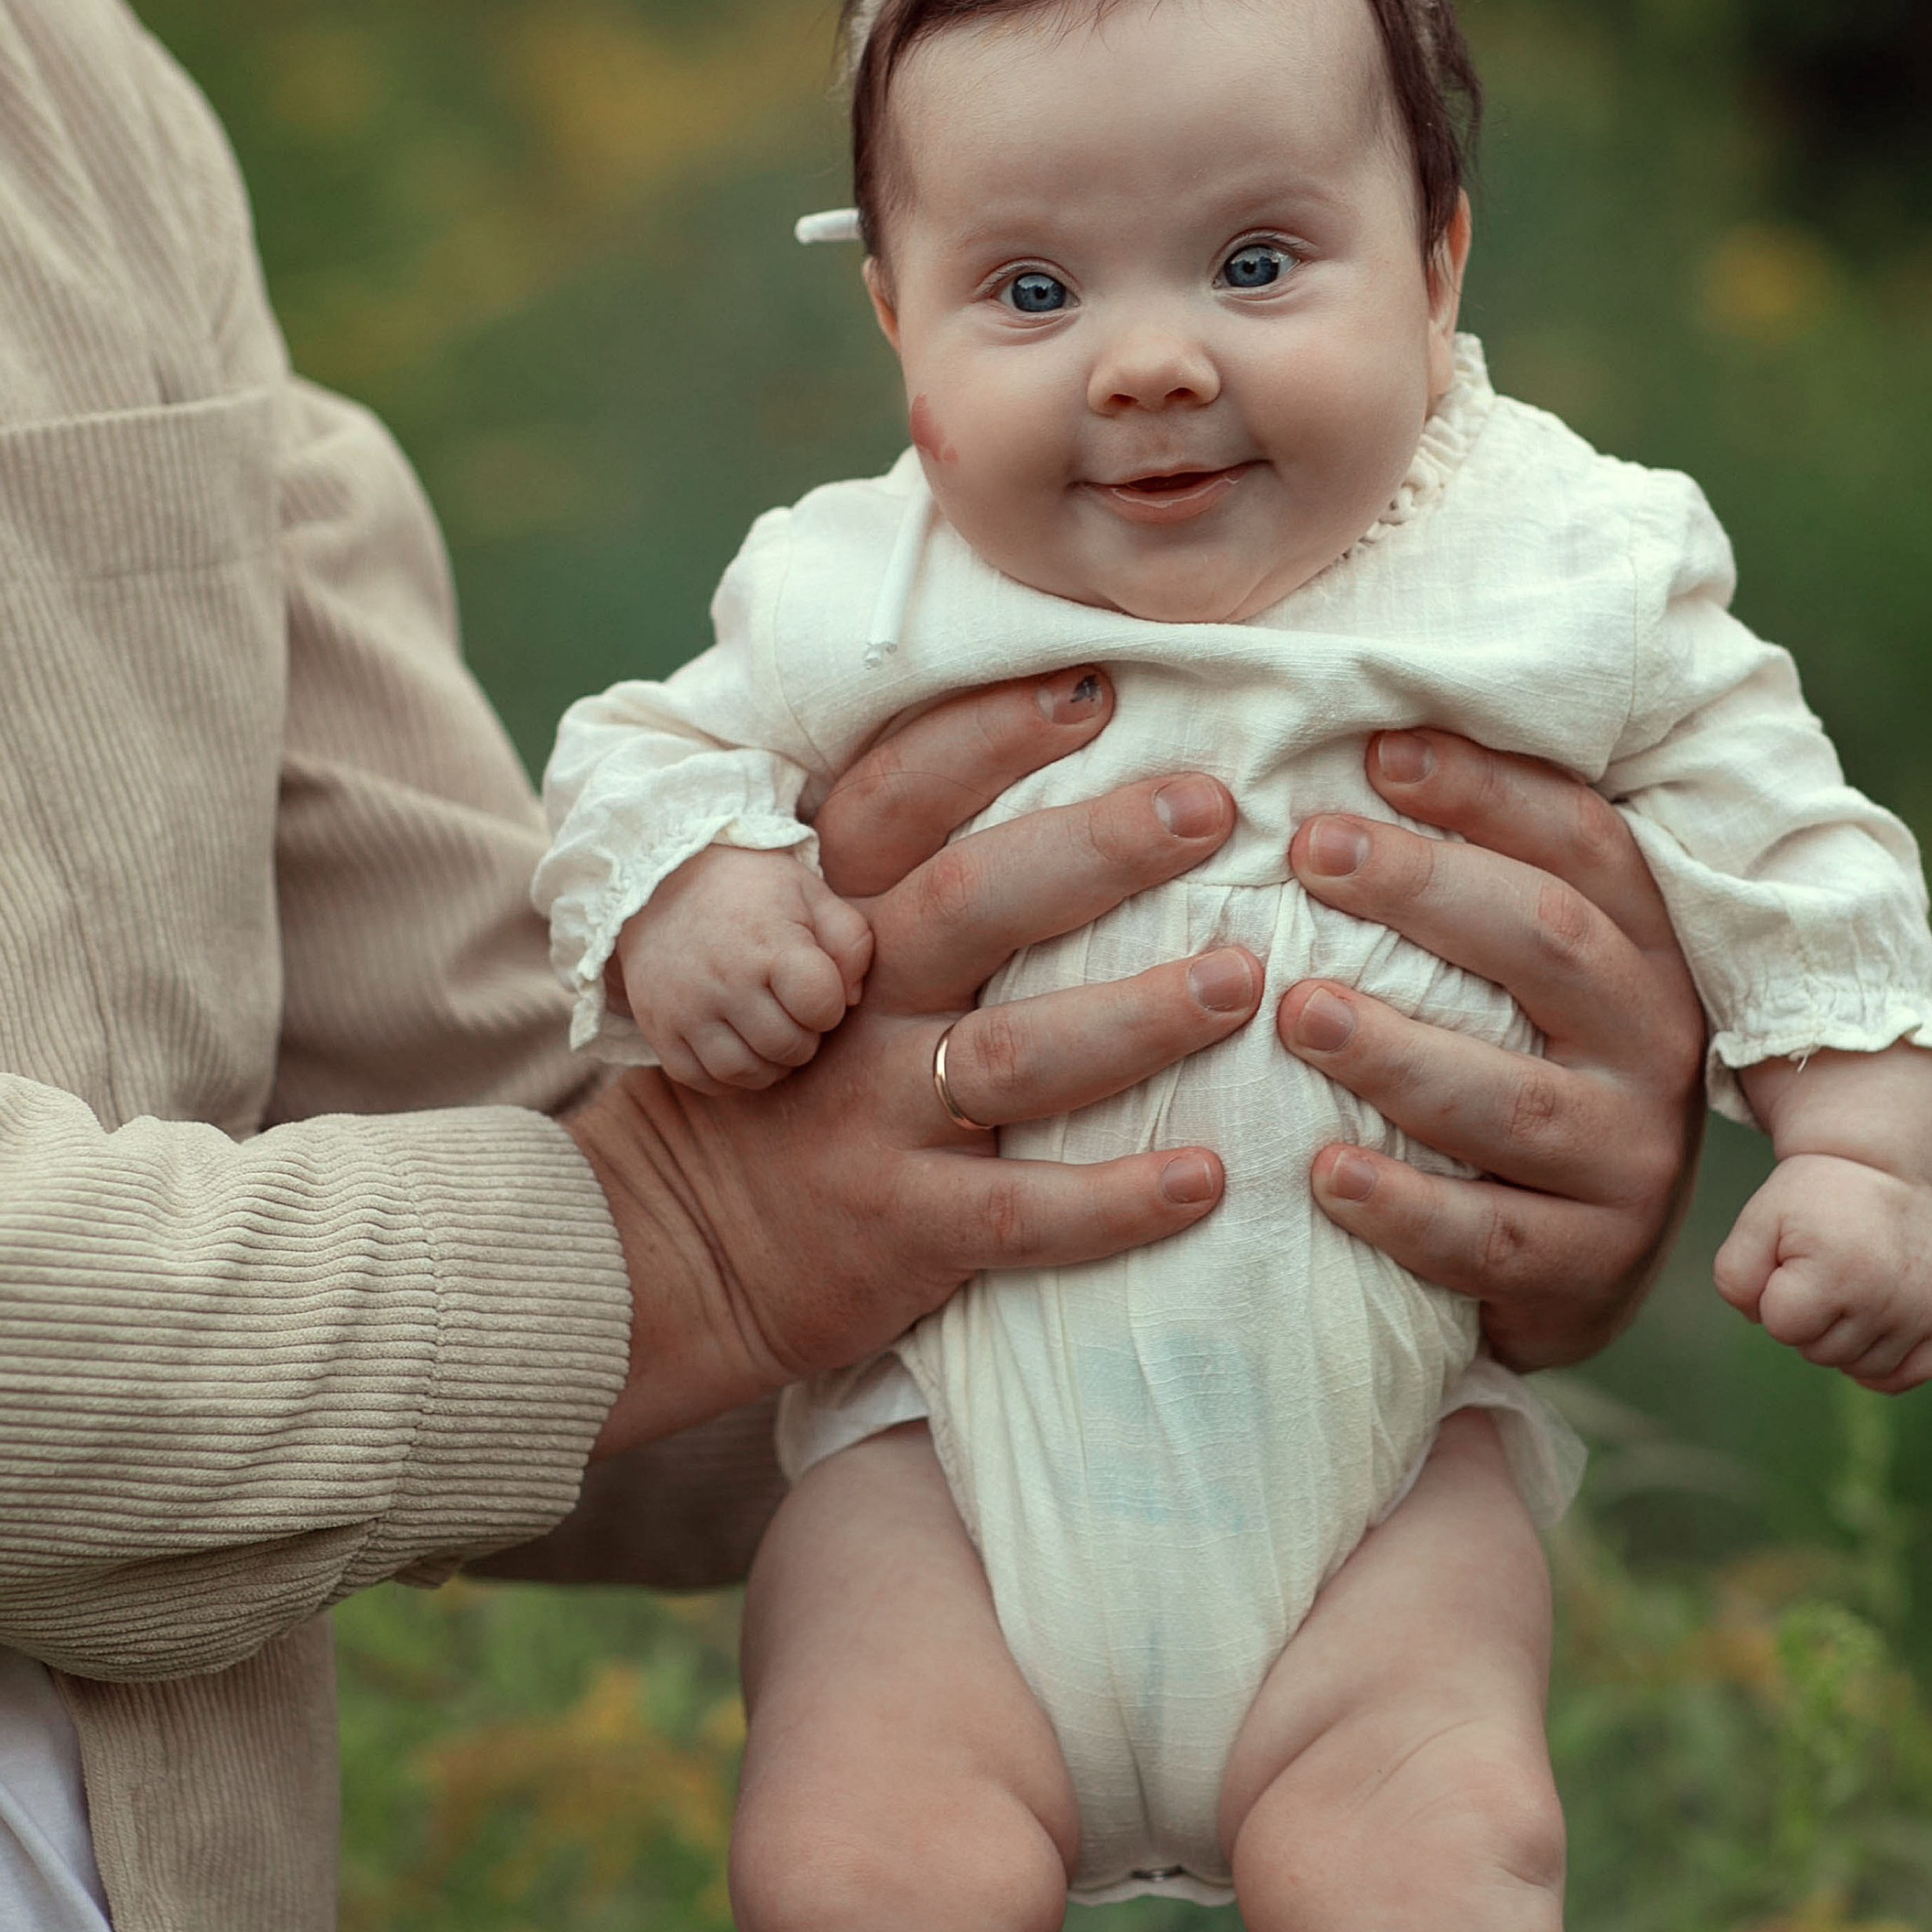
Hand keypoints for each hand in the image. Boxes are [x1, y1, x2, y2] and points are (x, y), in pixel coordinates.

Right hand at [568, 671, 1265, 1450]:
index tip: (1093, 686)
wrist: (692, 1245)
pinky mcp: (908, 1228)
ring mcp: (877, 1118)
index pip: (897, 801)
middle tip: (1210, 808)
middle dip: (1095, 848)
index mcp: (836, 922)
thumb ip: (923, 888)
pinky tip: (1205, 1177)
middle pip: (971, 904)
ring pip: (1013, 1056)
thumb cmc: (803, 1080)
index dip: (985, 737)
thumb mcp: (820, 960)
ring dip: (1135, 1017)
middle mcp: (855, 1006)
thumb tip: (1094, 789)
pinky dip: (1115, 1201)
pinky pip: (1021, 1212)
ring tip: (1239, 981)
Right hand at [614, 843, 873, 1089]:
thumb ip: (850, 942)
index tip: (815, 988)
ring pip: (744, 1071)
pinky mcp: (657, 1027)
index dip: (829, 1005)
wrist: (662, 881)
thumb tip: (852, 1001)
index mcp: (769, 944)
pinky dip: (727, 1075)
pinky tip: (737, 1045)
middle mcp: (724, 980)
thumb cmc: (751, 890)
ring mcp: (686, 1007)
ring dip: (769, 1063)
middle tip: (793, 1014)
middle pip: (787, 1046)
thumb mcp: (811, 893)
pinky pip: (700, 1078)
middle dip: (803, 1037)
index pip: (821, 1007)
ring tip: (769, 1034)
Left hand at [1271, 730, 1707, 1369]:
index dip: (1487, 790)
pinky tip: (1323, 1172)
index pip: (1583, 844)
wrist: (1572, 1275)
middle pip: (1549, 945)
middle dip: (1428, 889)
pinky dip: (1405, 1207)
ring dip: (1401, 1053)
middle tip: (1310, 853)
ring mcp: (1630, 1163)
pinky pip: (1489, 1237)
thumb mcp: (1521, 982)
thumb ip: (1472, 886)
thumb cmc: (1515, 1079)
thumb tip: (1354, 739)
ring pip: (1518, 1100)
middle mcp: (1655, 1046)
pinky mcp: (1586, 1269)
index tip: (1376, 752)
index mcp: (1645, 952)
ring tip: (1299, 1013)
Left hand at [1713, 1153, 1931, 1392]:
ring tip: (1850, 1282)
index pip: (1782, 1327)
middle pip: (1817, 1351)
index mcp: (1837, 1273)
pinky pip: (1908, 1374)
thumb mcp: (1758, 1221)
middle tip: (1825, 1264)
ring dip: (1841, 1335)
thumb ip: (1734, 1277)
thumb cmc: (1812, 1198)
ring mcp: (1921, 1312)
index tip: (1794, 1257)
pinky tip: (1871, 1327)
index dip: (1777, 1293)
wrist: (1883, 1167)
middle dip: (1808, 1315)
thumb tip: (1764, 1322)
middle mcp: (1886, 1299)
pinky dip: (1885, 1363)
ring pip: (1855, 1366)